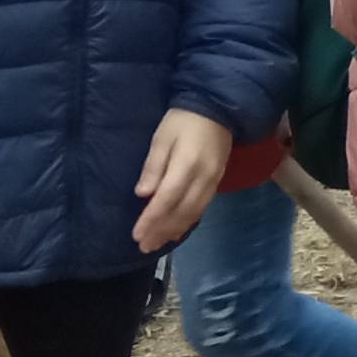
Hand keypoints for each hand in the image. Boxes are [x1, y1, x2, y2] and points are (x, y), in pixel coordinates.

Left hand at [130, 109, 232, 251]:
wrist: (219, 110)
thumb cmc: (183, 120)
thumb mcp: (162, 138)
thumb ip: (153, 166)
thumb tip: (143, 194)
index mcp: (187, 164)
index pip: (167, 198)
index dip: (152, 219)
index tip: (137, 235)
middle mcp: (204, 177)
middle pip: (182, 211)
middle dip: (162, 230)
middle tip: (144, 247)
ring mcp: (214, 181)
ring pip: (194, 212)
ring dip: (175, 230)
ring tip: (157, 243)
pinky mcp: (217, 181)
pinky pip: (203, 207)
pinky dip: (188, 222)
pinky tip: (177, 231)